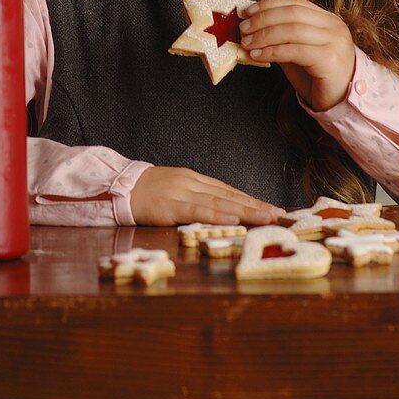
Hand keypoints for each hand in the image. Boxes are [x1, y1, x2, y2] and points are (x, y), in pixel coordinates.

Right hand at [129, 166, 282, 226]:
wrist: (120, 186)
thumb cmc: (147, 191)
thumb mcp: (175, 189)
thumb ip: (196, 197)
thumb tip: (220, 210)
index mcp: (194, 179)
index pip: (229, 190)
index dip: (251, 199)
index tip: (271, 208)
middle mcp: (192, 182)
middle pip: (229, 195)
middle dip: (256, 205)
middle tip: (278, 214)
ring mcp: (183, 192)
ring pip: (220, 202)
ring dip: (246, 210)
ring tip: (266, 217)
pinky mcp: (171, 205)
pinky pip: (198, 210)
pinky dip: (218, 215)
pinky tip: (234, 219)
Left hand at [239, 0, 355, 112]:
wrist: (340, 103)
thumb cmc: (317, 78)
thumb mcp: (297, 52)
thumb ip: (280, 37)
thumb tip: (251, 27)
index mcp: (328, 20)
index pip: (295, 3)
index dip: (269, 5)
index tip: (248, 11)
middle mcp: (334, 27)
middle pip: (292, 14)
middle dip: (263, 19)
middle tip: (243, 28)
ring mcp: (334, 42)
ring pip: (292, 30)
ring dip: (264, 35)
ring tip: (246, 43)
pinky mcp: (329, 60)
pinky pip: (295, 51)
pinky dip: (272, 52)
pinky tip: (257, 56)